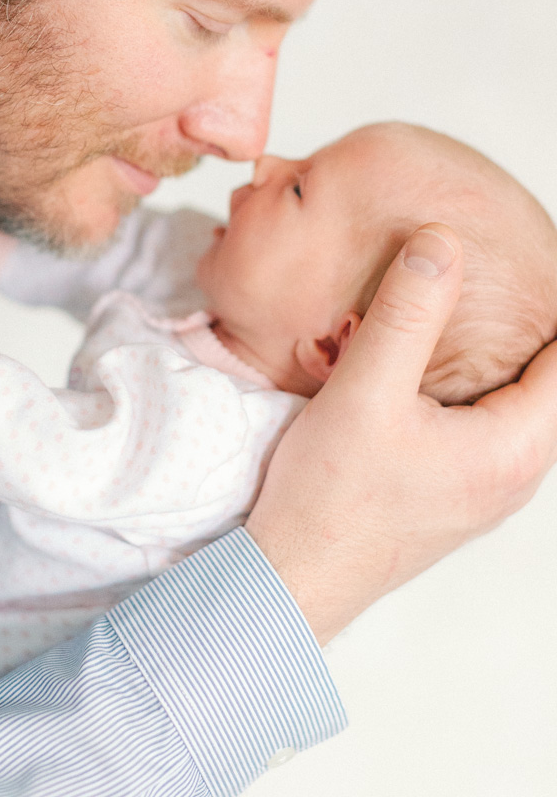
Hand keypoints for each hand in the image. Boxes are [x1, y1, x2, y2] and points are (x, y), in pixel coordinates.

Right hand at [246, 223, 556, 644]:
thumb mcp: (366, 392)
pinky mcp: (450, 487)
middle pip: (546, 380)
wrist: (291, 578)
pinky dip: (471, 380)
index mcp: (512, 450)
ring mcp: (482, 485)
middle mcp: (510, 472)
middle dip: (533, 327)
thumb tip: (440, 244)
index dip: (553, 307)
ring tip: (468, 303)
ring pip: (513, 400)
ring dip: (500, 354)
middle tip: (509, 275)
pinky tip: (428, 355)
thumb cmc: (330, 502)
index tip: (534, 262)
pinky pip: (482, 420)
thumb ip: (406, 314)